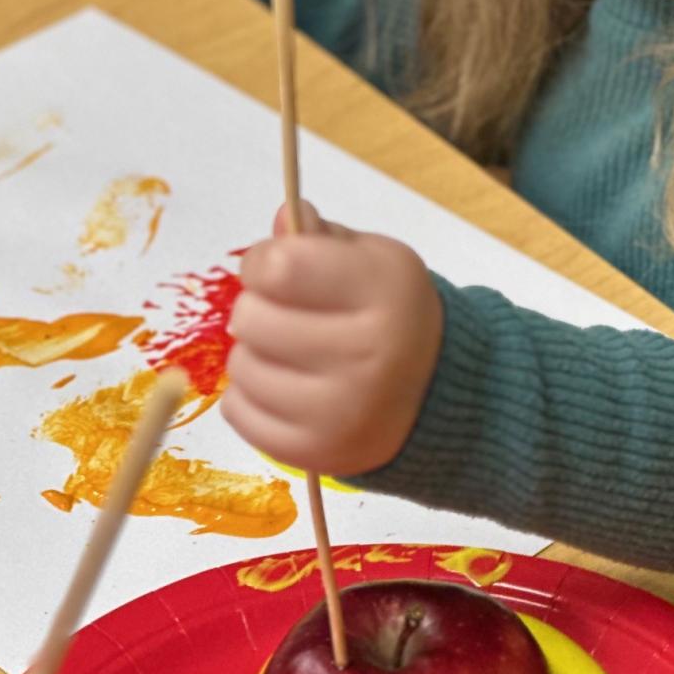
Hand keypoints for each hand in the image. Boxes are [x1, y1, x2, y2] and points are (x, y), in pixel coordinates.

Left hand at [220, 202, 442, 476]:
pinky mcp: (316, 452)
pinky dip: (251, 396)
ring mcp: (342, 410)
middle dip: (258, 307)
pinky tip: (286, 386)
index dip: (263, 261)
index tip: (276, 268)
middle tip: (286, 313)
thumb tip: (281, 222)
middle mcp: (367, 353)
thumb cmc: (391, 312)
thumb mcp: (371, 259)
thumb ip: (320, 238)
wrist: (436, 391)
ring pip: (241, 367)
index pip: (279, 267)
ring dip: (255, 353)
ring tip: (290, 352)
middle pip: (251, 318)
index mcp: (384, 290)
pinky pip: (237, 412)